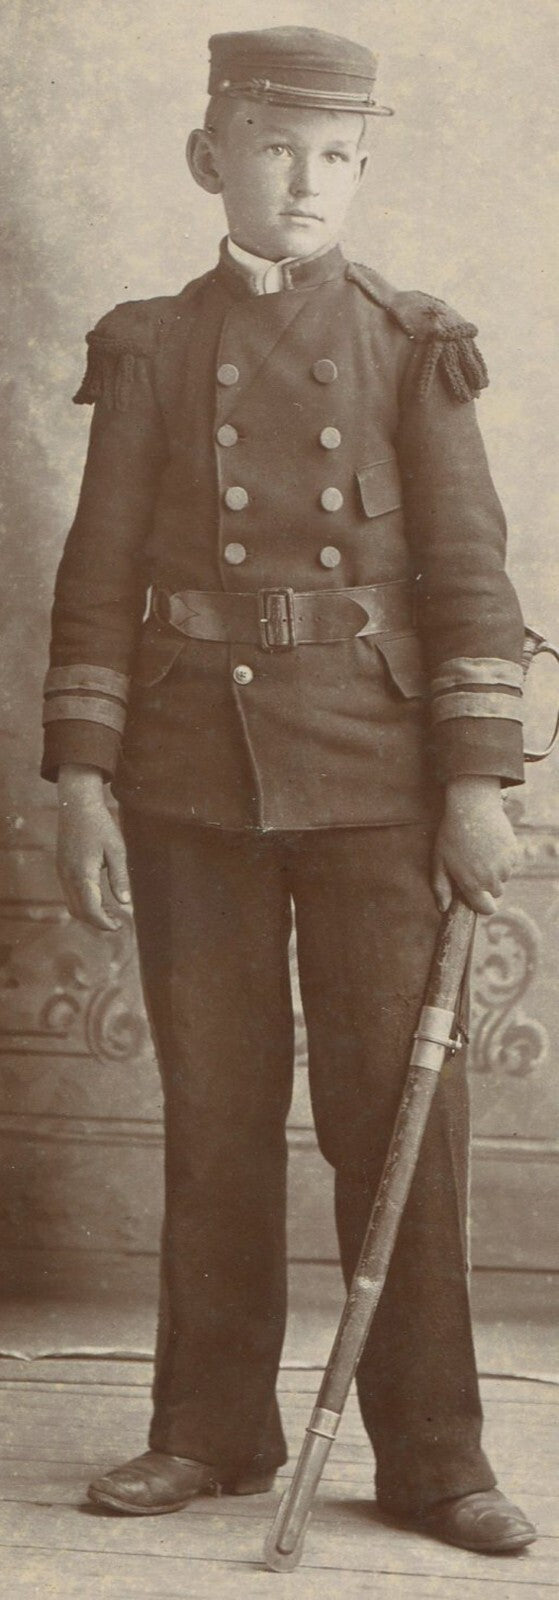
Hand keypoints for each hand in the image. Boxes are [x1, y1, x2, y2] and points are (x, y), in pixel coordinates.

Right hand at [57, 764, 131, 929]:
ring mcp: (62, 873)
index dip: (104, 922)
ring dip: (90, 913)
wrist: (77, 805)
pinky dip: (83, 903)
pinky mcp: (61, 868)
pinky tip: (99, 898)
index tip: (119, 926)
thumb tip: (125, 903)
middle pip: (79, 912)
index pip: (91, 910)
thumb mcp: (116, 850)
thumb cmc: (100, 825)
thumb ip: (120, 878)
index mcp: (82, 874)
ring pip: (72, 905)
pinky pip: (69, 894)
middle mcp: (68, 877)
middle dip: (97, 922)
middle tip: (117, 923)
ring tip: (110, 912)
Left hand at [432, 776, 518, 915]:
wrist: (472, 808)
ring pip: (504, 877)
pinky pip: (511, 863)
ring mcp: (505, 866)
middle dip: (486, 884)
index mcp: (472, 884)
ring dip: (496, 870)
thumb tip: (443, 908)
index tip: (477, 896)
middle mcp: (491, 879)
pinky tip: (491, 844)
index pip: (486, 909)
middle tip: (474, 865)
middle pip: (495, 892)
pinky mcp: (514, 853)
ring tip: (481, 851)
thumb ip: (441, 887)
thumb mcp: (439, 861)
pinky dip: (504, 858)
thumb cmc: (451, 835)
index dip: (482, 904)